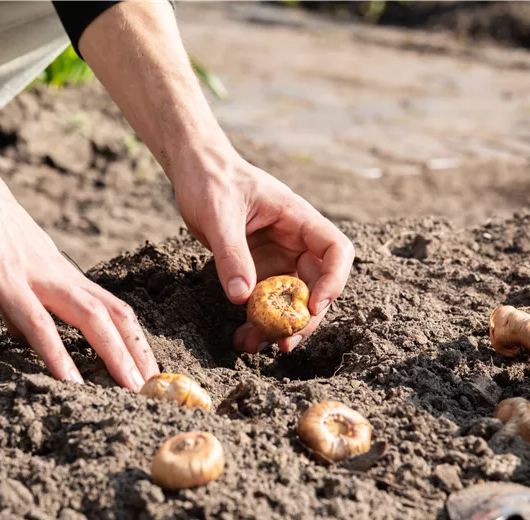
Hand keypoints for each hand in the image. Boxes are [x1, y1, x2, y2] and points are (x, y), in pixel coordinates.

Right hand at [0, 165, 158, 389]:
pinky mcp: (4, 279)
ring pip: (89, 318)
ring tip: (132, 389)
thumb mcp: (4, 266)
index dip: (133, 339)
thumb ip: (18, 300)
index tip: (146, 368)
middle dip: (137, 353)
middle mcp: (57, 274)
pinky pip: (37, 322)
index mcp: (59, 272)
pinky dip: (57, 353)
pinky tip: (70, 380)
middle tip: (154, 389)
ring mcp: (34, 276)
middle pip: (113, 316)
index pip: (110, 307)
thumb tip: (25, 331)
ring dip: (115, 355)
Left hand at [172, 153, 354, 353]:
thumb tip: (242, 297)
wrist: (194, 170)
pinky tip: (242, 338)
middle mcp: (294, 240)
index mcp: (297, 218)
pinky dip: (256, 320)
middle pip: (316, 284)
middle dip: (303, 317)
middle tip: (283, 342)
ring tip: (253, 345)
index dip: (333, 281)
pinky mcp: (257, 267)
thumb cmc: (211, 179)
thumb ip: (231, 254)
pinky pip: (265, 300)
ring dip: (277, 325)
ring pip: (290, 298)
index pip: (335, 250)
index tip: (312, 307)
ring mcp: (277, 255)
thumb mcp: (219, 215)